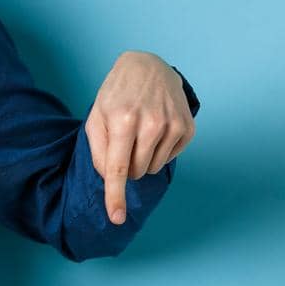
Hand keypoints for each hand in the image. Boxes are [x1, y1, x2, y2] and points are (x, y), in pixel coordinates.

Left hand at [84, 51, 195, 225]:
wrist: (148, 66)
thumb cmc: (117, 94)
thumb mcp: (97, 116)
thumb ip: (98, 150)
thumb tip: (110, 179)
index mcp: (121, 121)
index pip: (117, 168)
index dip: (115, 196)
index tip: (116, 218)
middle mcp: (149, 123)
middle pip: (135, 172)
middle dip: (126, 165)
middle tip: (123, 141)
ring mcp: (172, 124)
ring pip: (153, 168)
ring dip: (142, 159)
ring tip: (139, 133)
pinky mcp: (187, 126)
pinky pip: (169, 158)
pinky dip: (159, 151)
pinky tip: (156, 130)